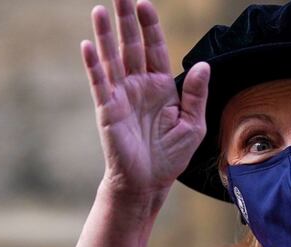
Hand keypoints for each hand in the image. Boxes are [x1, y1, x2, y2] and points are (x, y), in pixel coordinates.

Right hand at [82, 0, 209, 214]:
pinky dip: (94, 64)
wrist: (148, 183)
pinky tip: (88, 45)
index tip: (145, 3)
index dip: (150, 25)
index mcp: (161, 87)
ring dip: (105, 34)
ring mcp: (121, 96)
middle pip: (131, 45)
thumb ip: (195, 95)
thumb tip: (202, 66)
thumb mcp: (193, 125)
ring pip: (112, 58)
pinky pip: (99, 83)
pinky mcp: (107, 110)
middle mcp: (138, 86)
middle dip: (126, 19)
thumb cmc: (170, 157)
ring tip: (100, 9)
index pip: (155, 48)